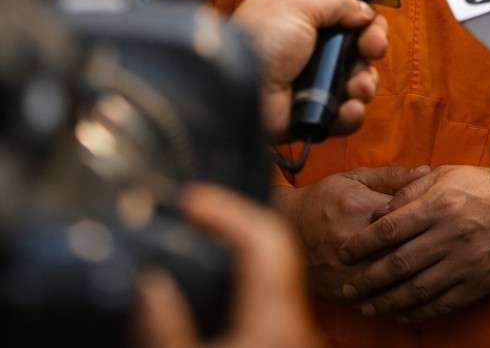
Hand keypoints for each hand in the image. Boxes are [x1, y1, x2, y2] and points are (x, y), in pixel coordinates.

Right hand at [135, 184, 323, 347]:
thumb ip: (165, 329)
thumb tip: (148, 280)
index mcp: (272, 321)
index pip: (262, 238)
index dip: (225, 209)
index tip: (190, 200)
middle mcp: (295, 319)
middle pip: (276, 243)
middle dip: (236, 216)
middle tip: (195, 207)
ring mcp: (298, 330)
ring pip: (279, 266)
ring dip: (244, 241)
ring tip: (204, 230)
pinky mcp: (290, 339)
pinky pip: (277, 290)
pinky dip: (249, 269)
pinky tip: (222, 274)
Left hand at [233, 0, 387, 137]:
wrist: (238, 87)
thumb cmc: (261, 41)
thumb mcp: (298, 7)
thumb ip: (336, 3)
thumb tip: (365, 10)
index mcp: (303, 23)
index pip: (345, 21)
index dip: (365, 24)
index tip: (372, 28)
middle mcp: (309, 53)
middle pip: (356, 52)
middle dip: (371, 50)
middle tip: (373, 50)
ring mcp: (310, 86)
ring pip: (355, 84)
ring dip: (364, 83)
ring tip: (357, 86)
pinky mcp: (311, 116)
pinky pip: (343, 116)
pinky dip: (351, 113)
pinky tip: (349, 108)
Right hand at [289, 166, 430, 301]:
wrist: (288, 225)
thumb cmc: (326, 197)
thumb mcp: (356, 178)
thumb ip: (392, 176)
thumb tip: (426, 171)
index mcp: (360, 206)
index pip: (405, 215)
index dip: (428, 219)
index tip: (442, 221)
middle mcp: (353, 238)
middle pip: (401, 250)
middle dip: (425, 251)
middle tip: (446, 251)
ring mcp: (346, 267)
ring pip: (389, 279)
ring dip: (413, 279)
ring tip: (432, 274)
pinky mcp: (340, 288)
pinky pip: (373, 298)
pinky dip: (392, 299)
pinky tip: (408, 294)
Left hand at [337, 164, 489, 321]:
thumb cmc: (486, 188)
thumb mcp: (448, 175)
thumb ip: (412, 188)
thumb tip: (380, 211)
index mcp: (438, 205)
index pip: (389, 228)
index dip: (362, 243)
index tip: (343, 252)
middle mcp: (447, 236)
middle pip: (396, 263)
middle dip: (366, 279)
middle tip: (346, 288)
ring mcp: (462, 263)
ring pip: (414, 289)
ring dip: (385, 301)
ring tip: (366, 306)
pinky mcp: (475, 285)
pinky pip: (439, 304)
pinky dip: (415, 312)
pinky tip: (399, 314)